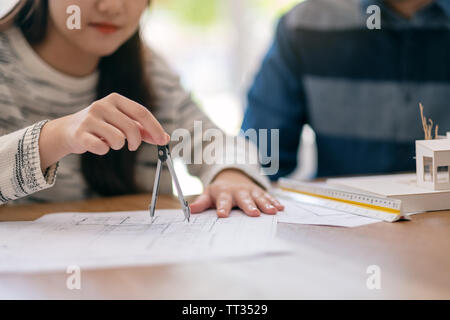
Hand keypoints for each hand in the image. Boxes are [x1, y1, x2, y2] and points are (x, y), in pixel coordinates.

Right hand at [39, 93, 169, 171]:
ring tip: (109, 142)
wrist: (67, 131)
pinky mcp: (79, 133)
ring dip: (117, 146)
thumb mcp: (121, 123)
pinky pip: (101, 148)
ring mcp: (89, 118)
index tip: (163, 140)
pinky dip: (103, 150)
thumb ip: (143, 130)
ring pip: (118, 139)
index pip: (141, 112)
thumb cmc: (100, 126)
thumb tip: (164, 138)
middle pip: (132, 128)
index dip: (155, 128)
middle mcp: (102, 105)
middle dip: (136, 142)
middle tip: (132, 146)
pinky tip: (98, 145)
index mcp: (115, 99)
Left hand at [190, 169, 283, 217]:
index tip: (222, 215)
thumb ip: (201, 202)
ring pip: (259, 197)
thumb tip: (190, 210)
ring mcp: (250, 191)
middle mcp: (238, 191)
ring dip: (266, 204)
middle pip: (244, 199)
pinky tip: (280, 208)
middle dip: (249, 205)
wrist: (232, 178)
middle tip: (254, 213)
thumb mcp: (208, 194)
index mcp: (224, 193)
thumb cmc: (219, 191)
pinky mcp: (259, 192)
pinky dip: (274, 201)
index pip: (223, 201)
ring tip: (272, 211)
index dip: (222, 208)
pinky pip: (268, 196)